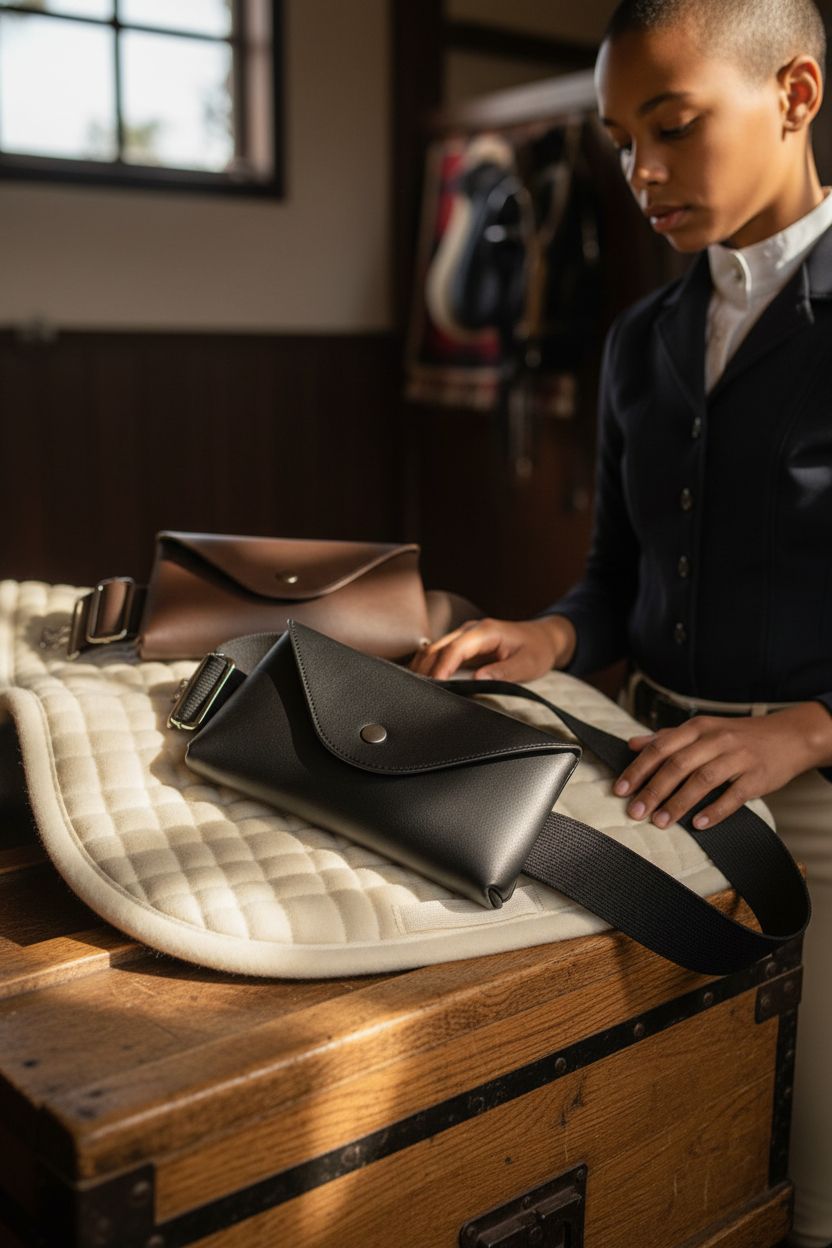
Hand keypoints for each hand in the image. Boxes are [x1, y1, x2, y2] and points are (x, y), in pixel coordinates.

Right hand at [410, 615, 576, 681]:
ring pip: (434, 649)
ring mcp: (465, 635)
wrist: (543, 638)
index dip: (441, 667)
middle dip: (424, 669)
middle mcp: (471, 630)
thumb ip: (503, 672)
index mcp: (486, 632)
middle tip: (417, 693)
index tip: (434, 685)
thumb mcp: (527, 664)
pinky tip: (423, 681)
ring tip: (414, 689)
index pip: (455, 648)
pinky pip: (439, 653)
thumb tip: (478, 680)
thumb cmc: (537, 650)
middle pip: (437, 647)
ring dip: (422, 667)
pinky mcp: (463, 644)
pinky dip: (428, 666)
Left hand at [613, 701, 831, 829]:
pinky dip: (715, 810)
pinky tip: (699, 824)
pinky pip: (734, 795)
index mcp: (698, 728)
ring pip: (702, 780)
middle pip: (677, 765)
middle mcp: (716, 740)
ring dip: (679, 803)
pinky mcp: (757, 777)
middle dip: (653, 790)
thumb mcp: (702, 729)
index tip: (620, 789)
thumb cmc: (738, 736)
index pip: (660, 748)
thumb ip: (667, 737)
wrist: (789, 736)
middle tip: (635, 812)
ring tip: (660, 822)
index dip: (638, 769)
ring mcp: (738, 757)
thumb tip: (633, 744)